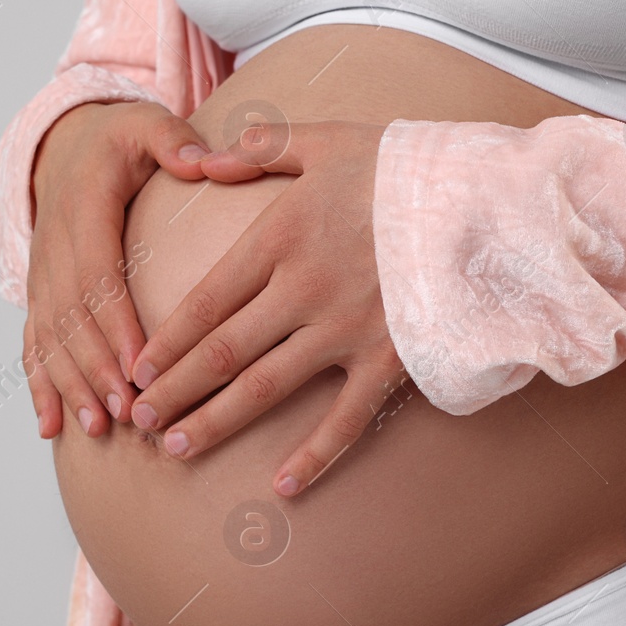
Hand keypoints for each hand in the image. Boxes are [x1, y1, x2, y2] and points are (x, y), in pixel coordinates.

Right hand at [24, 101, 209, 438]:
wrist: (65, 146)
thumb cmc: (119, 141)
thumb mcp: (145, 124)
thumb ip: (173, 139)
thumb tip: (201, 161)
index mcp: (83, 209)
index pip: (98, 274)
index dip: (115, 323)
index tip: (140, 364)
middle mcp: (54, 247)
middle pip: (73, 317)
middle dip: (98, 368)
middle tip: (128, 410)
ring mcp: (42, 275)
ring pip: (51, 338)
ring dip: (71, 385)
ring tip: (98, 427)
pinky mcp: (39, 294)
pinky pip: (33, 343)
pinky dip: (40, 386)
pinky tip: (51, 427)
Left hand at [128, 120, 408, 497]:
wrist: (488, 199)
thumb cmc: (407, 166)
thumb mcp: (328, 140)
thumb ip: (262, 148)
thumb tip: (204, 158)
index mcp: (283, 236)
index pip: (207, 300)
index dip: (167, 340)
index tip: (137, 369)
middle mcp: (305, 289)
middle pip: (223, 350)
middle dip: (176, 389)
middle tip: (139, 420)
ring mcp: (347, 329)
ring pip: (266, 386)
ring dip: (216, 420)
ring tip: (177, 446)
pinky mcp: (390, 359)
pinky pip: (345, 417)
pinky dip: (314, 454)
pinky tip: (281, 485)